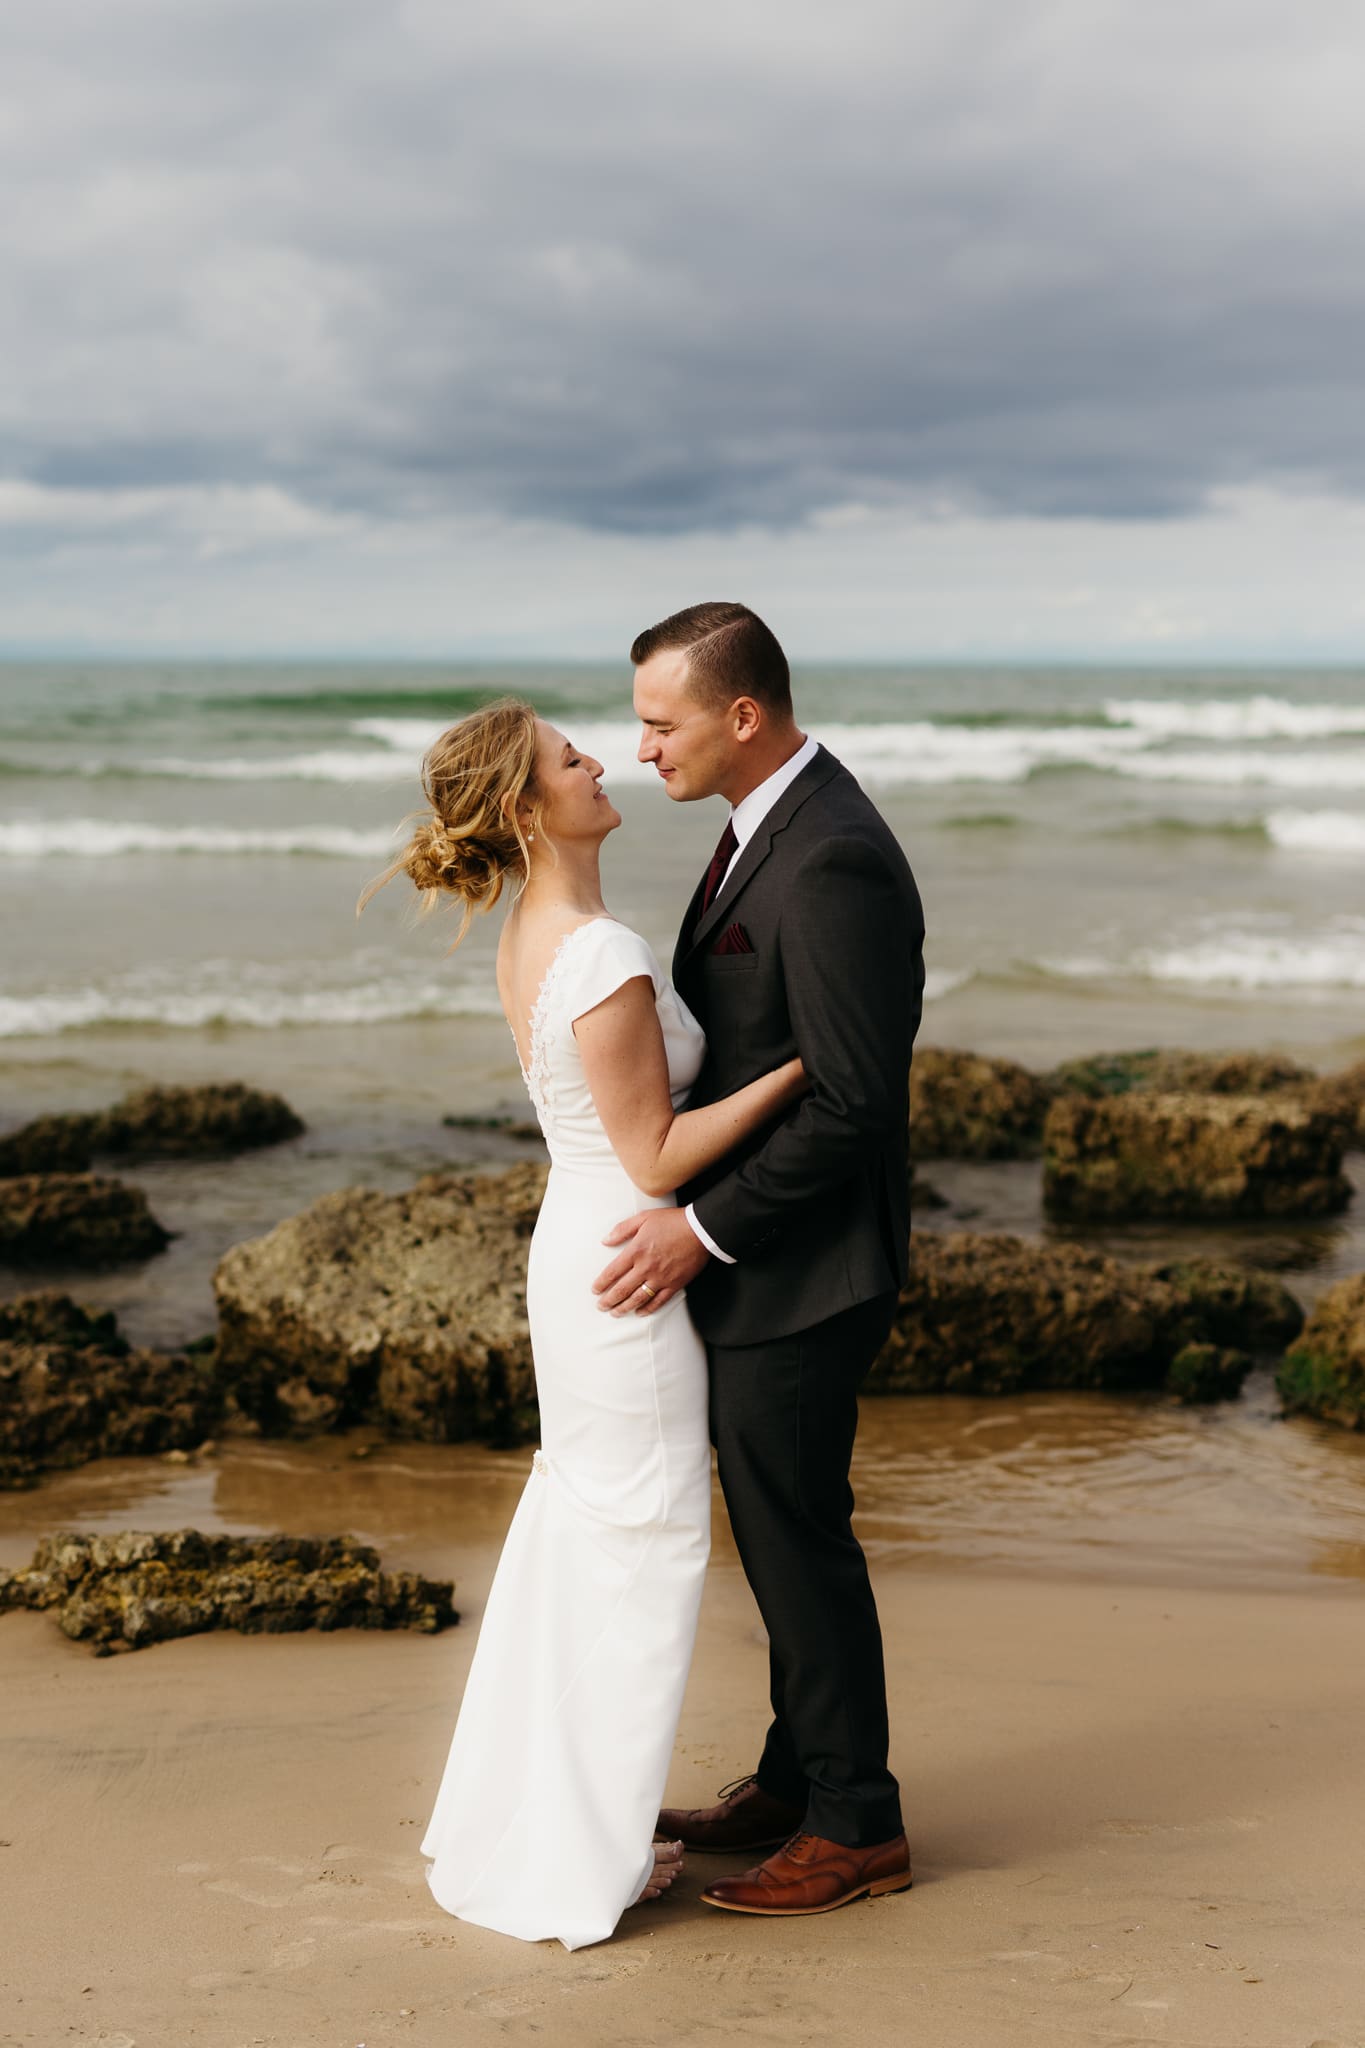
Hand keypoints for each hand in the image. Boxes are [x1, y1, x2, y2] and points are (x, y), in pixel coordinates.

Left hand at [593, 1207, 709, 1315]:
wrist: (701, 1230)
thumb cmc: (673, 1222)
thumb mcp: (644, 1218)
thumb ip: (622, 1229)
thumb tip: (606, 1240)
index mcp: (636, 1251)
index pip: (613, 1272)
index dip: (601, 1283)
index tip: (595, 1290)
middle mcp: (646, 1267)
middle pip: (622, 1289)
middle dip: (609, 1300)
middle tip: (601, 1306)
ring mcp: (661, 1278)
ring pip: (638, 1298)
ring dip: (624, 1308)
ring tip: (615, 1312)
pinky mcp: (674, 1284)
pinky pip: (658, 1301)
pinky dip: (647, 1309)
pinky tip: (640, 1312)